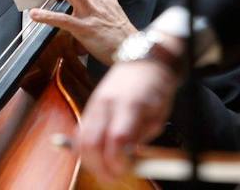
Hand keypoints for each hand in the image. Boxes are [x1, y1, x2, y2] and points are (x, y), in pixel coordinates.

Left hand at [28, 0, 136, 64]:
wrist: (133, 53)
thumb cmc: (122, 39)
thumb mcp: (112, 17)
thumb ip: (97, 11)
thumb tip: (78, 13)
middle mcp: (98, 2)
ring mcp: (92, 14)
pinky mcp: (86, 29)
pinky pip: (63, 19)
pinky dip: (47, 15)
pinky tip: (35, 15)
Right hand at [77, 59, 178, 182]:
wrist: (143, 62)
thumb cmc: (155, 88)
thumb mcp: (159, 115)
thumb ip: (142, 137)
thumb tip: (128, 159)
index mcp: (129, 104)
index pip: (117, 139)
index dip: (118, 161)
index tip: (125, 171)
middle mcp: (107, 103)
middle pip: (92, 142)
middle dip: (100, 166)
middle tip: (111, 177)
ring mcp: (95, 103)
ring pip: (81, 139)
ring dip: (89, 159)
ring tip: (103, 168)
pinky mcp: (90, 106)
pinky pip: (80, 131)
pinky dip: (83, 147)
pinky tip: (92, 156)